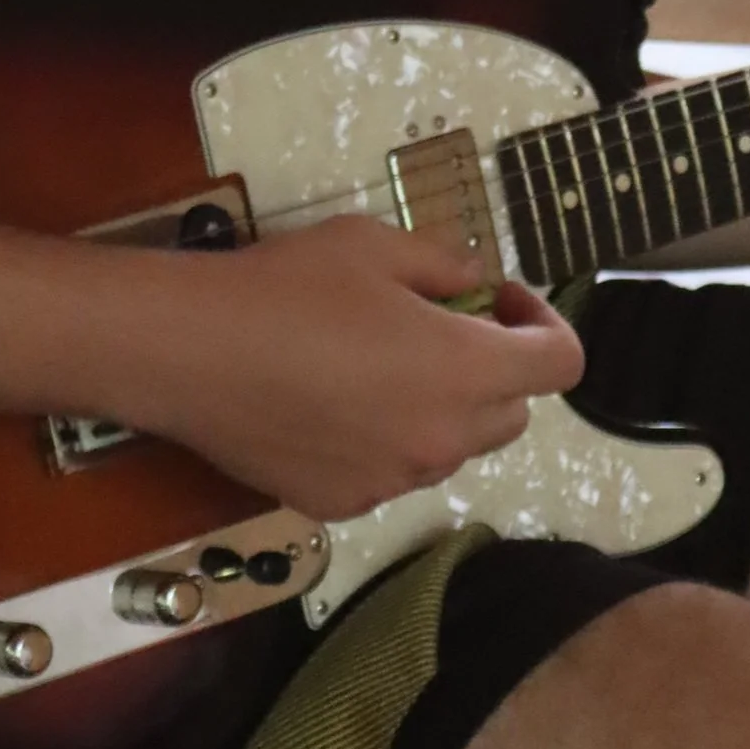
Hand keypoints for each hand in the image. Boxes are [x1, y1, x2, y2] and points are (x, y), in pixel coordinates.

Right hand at [107, 215, 585, 521]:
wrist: (186, 352)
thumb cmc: (285, 286)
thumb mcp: (375, 244)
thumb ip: (448, 265)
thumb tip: (478, 284)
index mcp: (464, 370)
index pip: (562, 364)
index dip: (544, 324)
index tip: (498, 300)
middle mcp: (442, 439)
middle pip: (514, 414)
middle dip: (495, 369)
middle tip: (439, 327)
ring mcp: (393, 480)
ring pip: (452, 448)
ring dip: (441, 410)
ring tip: (377, 366)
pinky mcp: (344, 503)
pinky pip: (392, 472)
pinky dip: (384, 442)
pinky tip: (330, 404)